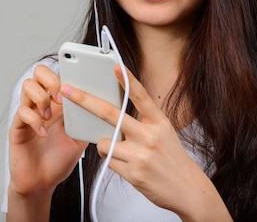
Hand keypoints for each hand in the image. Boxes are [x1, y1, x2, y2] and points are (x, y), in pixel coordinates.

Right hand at [8, 64, 87, 196]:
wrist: (42, 182)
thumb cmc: (60, 159)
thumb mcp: (80, 138)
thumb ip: (86, 121)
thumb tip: (102, 107)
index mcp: (59, 103)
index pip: (58, 74)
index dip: (66, 72)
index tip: (77, 84)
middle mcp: (42, 104)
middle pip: (39, 72)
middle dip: (51, 79)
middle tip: (60, 98)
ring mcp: (29, 114)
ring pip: (28, 85)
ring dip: (42, 97)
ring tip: (50, 116)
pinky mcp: (18, 127)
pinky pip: (22, 112)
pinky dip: (35, 120)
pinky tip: (44, 133)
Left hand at [60, 65, 231, 221]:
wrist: (188, 189)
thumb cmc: (172, 159)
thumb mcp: (164, 133)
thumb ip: (143, 121)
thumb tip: (113, 114)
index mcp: (159, 122)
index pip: (141, 96)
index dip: (127, 80)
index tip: (115, 66)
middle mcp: (150, 135)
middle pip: (110, 114)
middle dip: (85, 101)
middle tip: (69, 91)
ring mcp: (140, 155)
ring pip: (103, 142)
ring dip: (104, 145)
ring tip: (124, 152)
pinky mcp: (133, 173)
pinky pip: (108, 160)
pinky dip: (111, 160)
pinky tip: (127, 165)